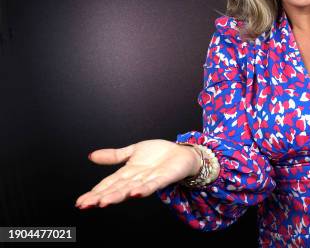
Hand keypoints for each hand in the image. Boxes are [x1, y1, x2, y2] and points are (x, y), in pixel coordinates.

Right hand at [75, 139, 200, 208]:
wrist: (181, 152)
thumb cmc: (158, 154)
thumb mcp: (132, 151)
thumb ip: (114, 156)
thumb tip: (91, 156)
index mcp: (127, 173)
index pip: (108, 184)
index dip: (94, 192)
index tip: (80, 201)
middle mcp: (136, 179)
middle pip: (116, 189)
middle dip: (101, 197)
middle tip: (86, 205)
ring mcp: (149, 179)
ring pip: (131, 189)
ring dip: (118, 196)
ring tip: (104, 202)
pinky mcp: (164, 177)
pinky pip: (153, 185)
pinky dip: (144, 189)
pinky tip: (135, 193)